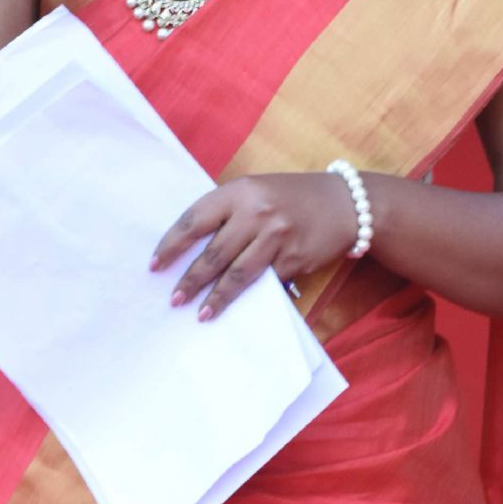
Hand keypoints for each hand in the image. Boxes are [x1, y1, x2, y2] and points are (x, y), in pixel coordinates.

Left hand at [151, 172, 360, 319]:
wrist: (346, 203)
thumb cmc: (292, 197)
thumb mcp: (256, 190)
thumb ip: (228, 212)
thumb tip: (193, 248)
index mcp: (239, 191)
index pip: (195, 220)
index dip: (172, 245)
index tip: (156, 265)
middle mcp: (256, 212)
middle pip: (214, 253)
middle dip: (191, 280)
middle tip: (174, 300)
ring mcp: (276, 236)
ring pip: (237, 274)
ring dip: (216, 297)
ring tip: (199, 313)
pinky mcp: (294, 258)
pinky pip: (265, 283)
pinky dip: (249, 298)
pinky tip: (235, 310)